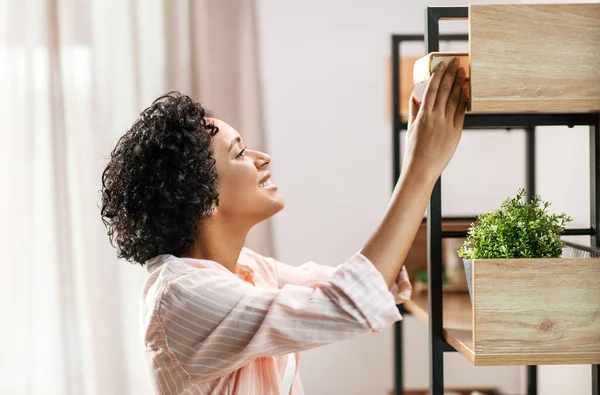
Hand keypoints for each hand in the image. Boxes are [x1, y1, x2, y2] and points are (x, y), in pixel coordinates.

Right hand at [403, 57, 466, 181]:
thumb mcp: (411, 127)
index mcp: (423, 115)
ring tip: (463, 72)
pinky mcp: (456, 132)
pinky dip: (464, 100)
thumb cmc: (414, 150)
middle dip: (451, 74)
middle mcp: (436, 117)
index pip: (432, 89)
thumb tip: (416, 95)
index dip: (438, 75)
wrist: (422, 168)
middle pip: (445, 90)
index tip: (442, 64)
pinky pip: (461, 112)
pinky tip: (466, 90)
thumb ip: (414, 110)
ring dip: (460, 83)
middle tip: (456, 61)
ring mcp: (447, 124)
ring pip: (455, 99)